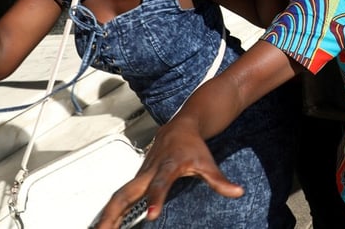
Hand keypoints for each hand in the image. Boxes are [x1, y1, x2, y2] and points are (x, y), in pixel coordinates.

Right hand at [95, 116, 241, 226]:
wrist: (180, 126)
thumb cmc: (193, 145)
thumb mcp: (207, 162)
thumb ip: (219, 180)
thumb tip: (238, 192)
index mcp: (167, 167)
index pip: (159, 185)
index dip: (155, 199)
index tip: (151, 215)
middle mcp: (148, 171)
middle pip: (126, 193)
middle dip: (113, 213)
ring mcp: (139, 175)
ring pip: (118, 196)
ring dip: (107, 215)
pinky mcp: (136, 179)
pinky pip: (120, 197)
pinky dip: (110, 211)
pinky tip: (106, 225)